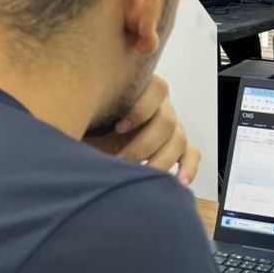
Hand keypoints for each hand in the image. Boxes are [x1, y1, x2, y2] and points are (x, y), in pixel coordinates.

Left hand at [84, 76, 200, 184]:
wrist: (88, 142)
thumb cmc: (85, 127)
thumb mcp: (86, 118)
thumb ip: (90, 113)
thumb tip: (82, 118)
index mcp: (140, 90)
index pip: (157, 89)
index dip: (142, 109)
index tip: (119, 128)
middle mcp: (161, 106)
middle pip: (167, 121)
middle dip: (144, 144)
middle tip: (121, 161)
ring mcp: (171, 127)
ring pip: (179, 140)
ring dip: (162, 160)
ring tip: (142, 177)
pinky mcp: (177, 147)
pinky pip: (191, 154)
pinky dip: (188, 168)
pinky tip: (179, 183)